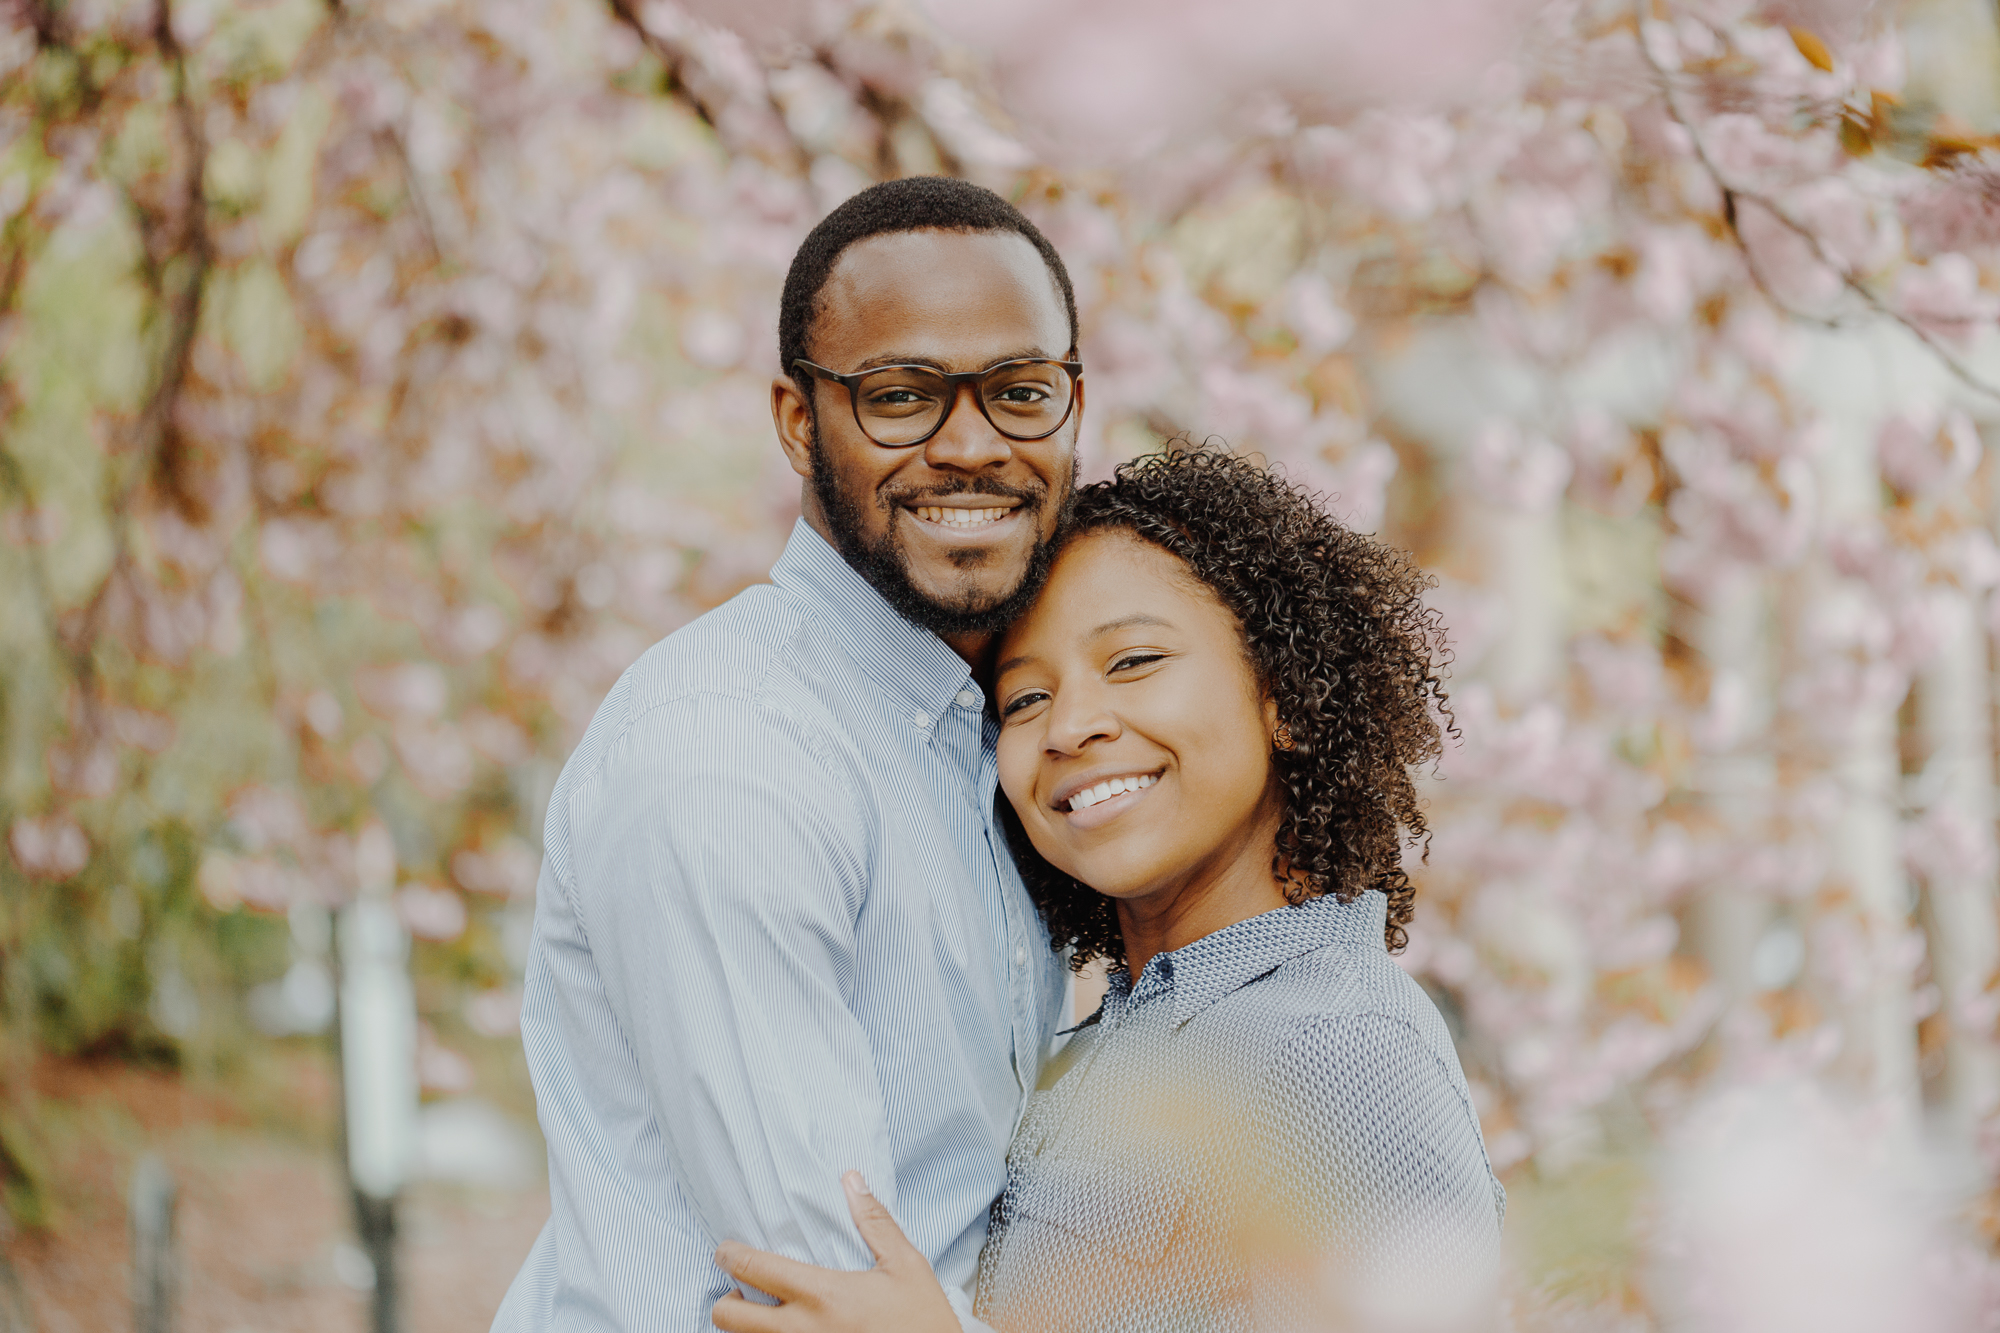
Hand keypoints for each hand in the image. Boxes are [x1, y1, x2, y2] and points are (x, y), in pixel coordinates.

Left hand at [712, 1171, 963, 1332]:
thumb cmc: (923, 1323)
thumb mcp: (906, 1267)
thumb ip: (874, 1222)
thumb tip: (852, 1180)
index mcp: (822, 1295)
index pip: (753, 1268)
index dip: (729, 1255)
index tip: (725, 1249)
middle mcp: (800, 1331)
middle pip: (727, 1316)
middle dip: (725, 1299)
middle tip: (742, 1289)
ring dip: (745, 1328)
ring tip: (765, 1316)